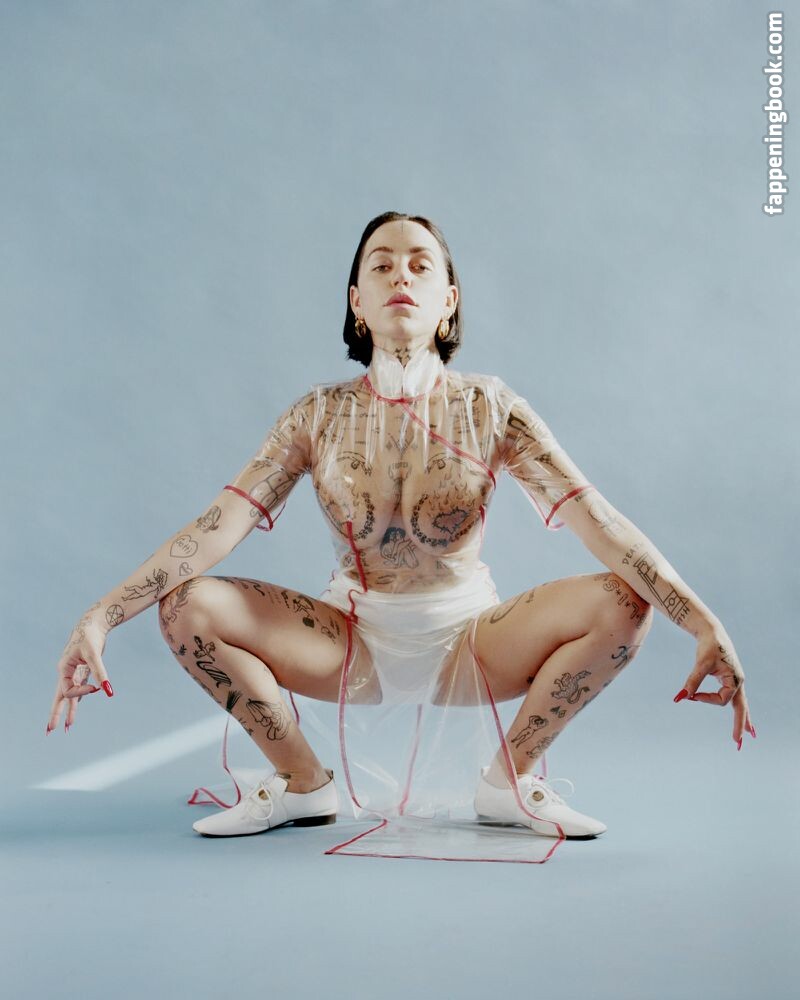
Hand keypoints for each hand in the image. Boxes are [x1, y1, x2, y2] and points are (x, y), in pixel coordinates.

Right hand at [47, 614, 113, 733]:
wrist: (94, 623)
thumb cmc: (90, 636)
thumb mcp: (94, 654)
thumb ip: (100, 673)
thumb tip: (108, 690)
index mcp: (64, 668)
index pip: (68, 690)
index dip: (81, 692)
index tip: (96, 688)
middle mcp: (66, 672)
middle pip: (60, 697)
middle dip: (56, 714)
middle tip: (49, 731)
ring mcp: (74, 671)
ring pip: (71, 694)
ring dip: (70, 709)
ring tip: (67, 727)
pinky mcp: (84, 669)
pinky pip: (80, 687)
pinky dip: (80, 697)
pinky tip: (78, 706)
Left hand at [674, 628, 754, 749]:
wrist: (712, 632)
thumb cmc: (708, 646)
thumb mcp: (700, 664)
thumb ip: (692, 681)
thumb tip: (679, 698)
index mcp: (735, 679)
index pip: (721, 700)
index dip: (705, 699)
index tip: (691, 695)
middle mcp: (738, 682)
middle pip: (741, 709)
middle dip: (740, 726)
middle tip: (737, 744)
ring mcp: (736, 682)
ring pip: (741, 705)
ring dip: (744, 720)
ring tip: (751, 735)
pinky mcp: (730, 680)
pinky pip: (736, 699)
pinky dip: (740, 710)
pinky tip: (744, 719)